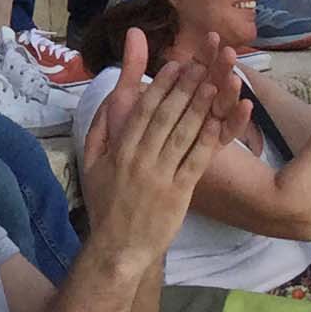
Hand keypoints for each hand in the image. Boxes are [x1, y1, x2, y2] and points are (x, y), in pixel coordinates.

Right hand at [80, 39, 228, 264]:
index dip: (161, 85)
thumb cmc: (105, 203)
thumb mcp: (92, 163)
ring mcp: (161, 175)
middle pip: (166, 115)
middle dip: (185, 87)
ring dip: (200, 106)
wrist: (118, 247)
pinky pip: (195, 161)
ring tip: (215, 83)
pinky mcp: (179, 193)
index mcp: (120, 148)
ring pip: (183, 133)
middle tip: (202, 65)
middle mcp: (140, 158)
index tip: (176, 65)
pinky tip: (219, 121)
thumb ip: (100, 129)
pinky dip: (207, 140)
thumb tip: (108, 99)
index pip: (143, 109)